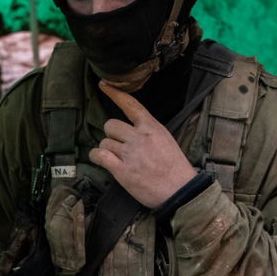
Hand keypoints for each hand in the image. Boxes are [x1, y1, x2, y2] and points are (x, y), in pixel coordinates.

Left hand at [91, 81, 198, 207]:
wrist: (180, 191)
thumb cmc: (175, 168)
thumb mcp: (166, 140)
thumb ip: (148, 131)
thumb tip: (132, 130)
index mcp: (152, 127)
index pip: (130, 104)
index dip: (115, 93)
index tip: (103, 85)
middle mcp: (139, 137)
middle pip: (111, 125)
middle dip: (111, 135)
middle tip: (119, 145)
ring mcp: (129, 154)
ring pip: (105, 142)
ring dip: (107, 149)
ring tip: (117, 159)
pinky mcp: (121, 170)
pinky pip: (99, 156)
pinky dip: (96, 157)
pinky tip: (99, 159)